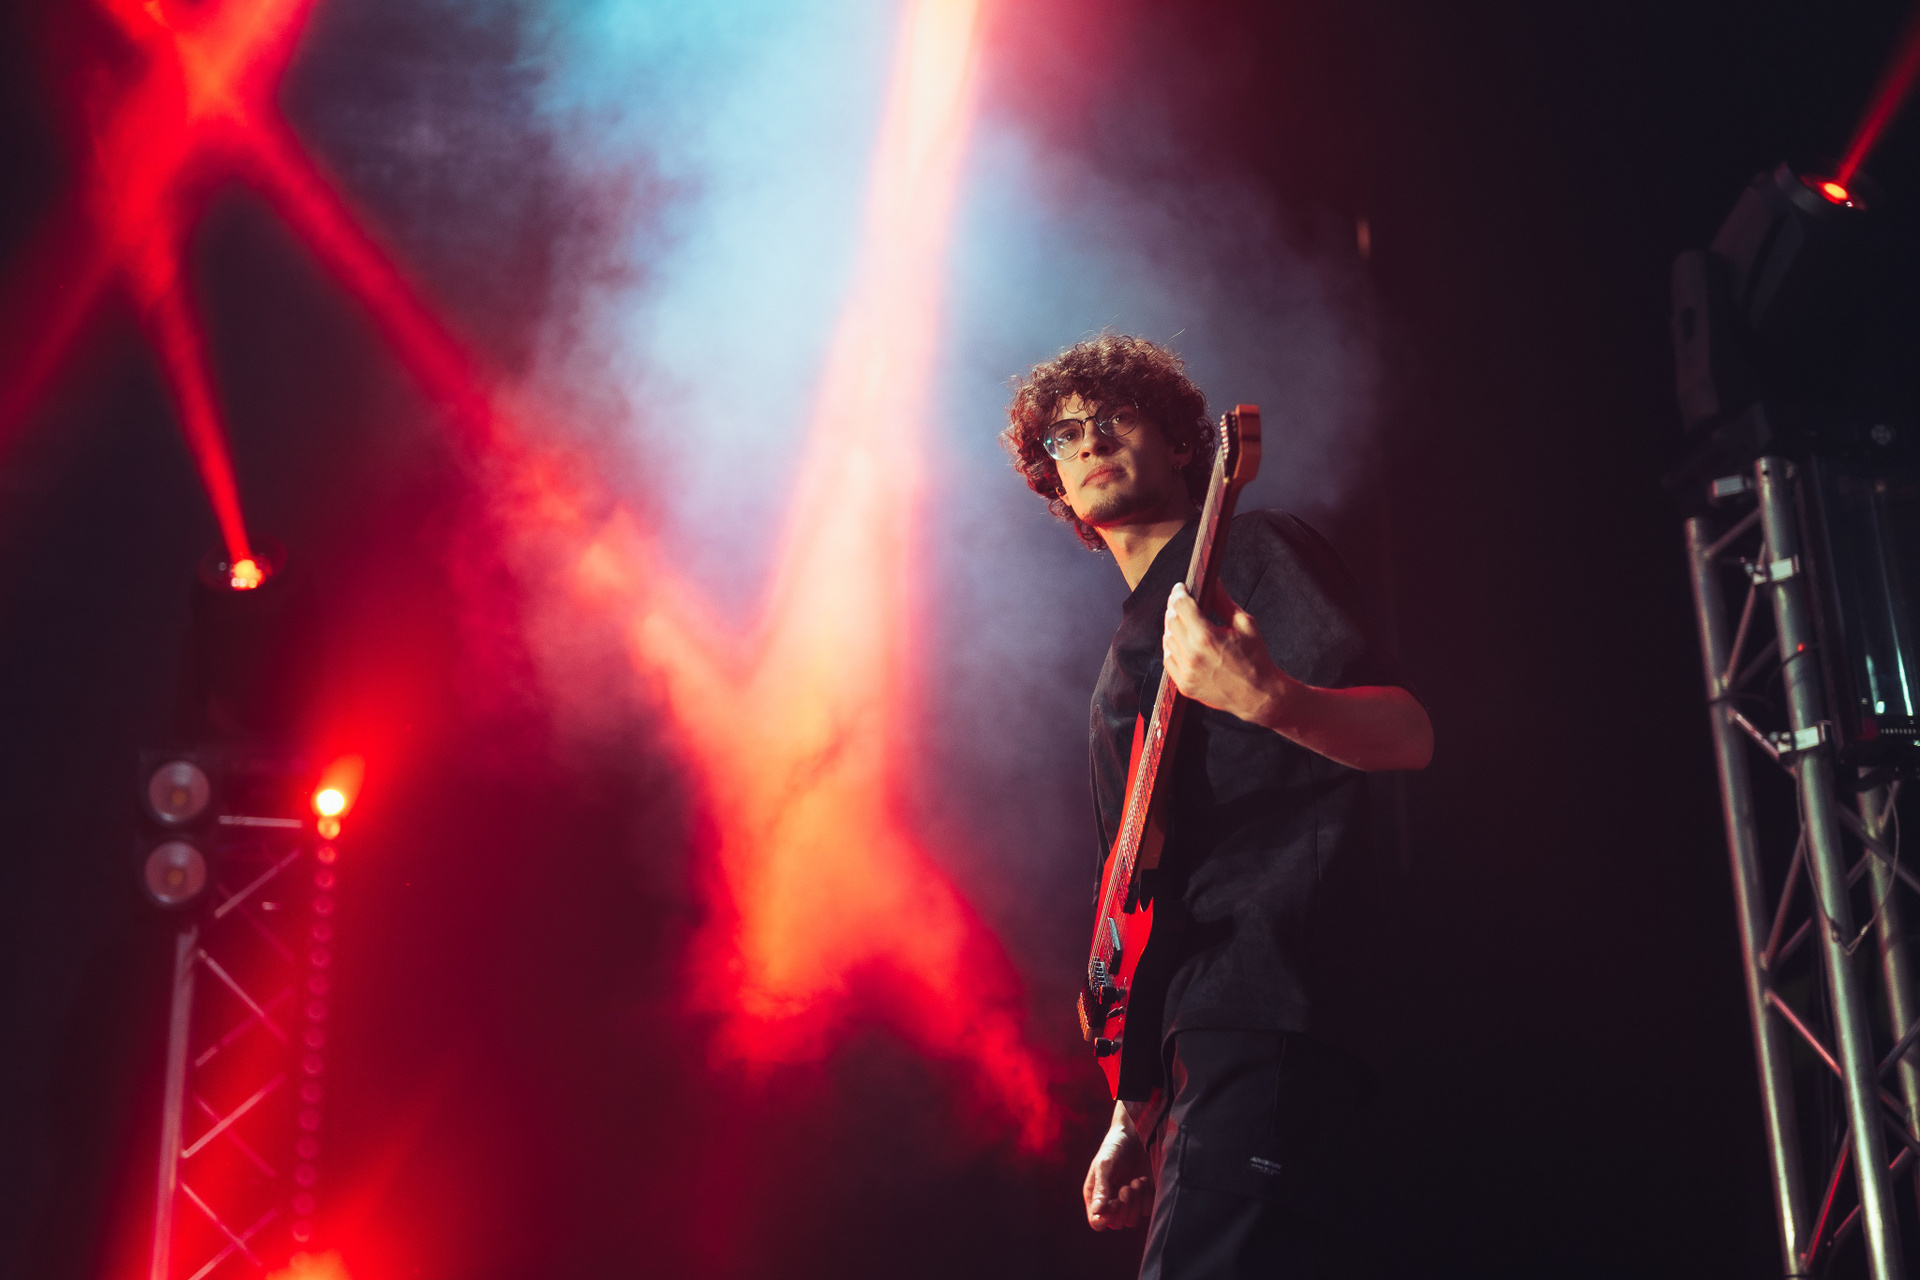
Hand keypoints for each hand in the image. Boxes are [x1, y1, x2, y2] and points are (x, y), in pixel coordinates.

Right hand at [1084, 1103, 1152, 1230]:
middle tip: (1127, 1187)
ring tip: (1137, 1180)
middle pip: (1115, 1224)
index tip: (1115, 1202)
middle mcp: (1110, 1201)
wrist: (1137, 1133)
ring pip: (1131, 1220)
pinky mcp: (1144, 1197)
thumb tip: (1097, 1212)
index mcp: (1095, 1195)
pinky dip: (1147, 1198)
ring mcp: (1128, 1201)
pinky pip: (1146, 1211)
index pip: (1096, 1221)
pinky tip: (1145, 1179)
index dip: (1105, 1218)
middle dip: (1123, 1208)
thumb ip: (1101, 1188)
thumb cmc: (1115, 1145)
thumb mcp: (1104, 1164)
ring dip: (1136, 1202)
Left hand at [1162, 581, 1294, 724]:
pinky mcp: (1184, 685)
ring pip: (1167, 640)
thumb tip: (1213, 581)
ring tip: (1184, 622)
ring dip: (1172, 627)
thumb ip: (1223, 601)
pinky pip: (1168, 660)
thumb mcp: (1245, 624)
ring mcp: (1186, 672)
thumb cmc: (1255, 658)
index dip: (1178, 592)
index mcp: (1206, 636)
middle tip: (1182, 602)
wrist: (1258, 695)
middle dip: (1175, 607)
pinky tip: (1182, 643)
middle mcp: (1192, 655)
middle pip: (1170, 620)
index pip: (1181, 605)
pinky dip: (1172, 648)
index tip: (1180, 588)